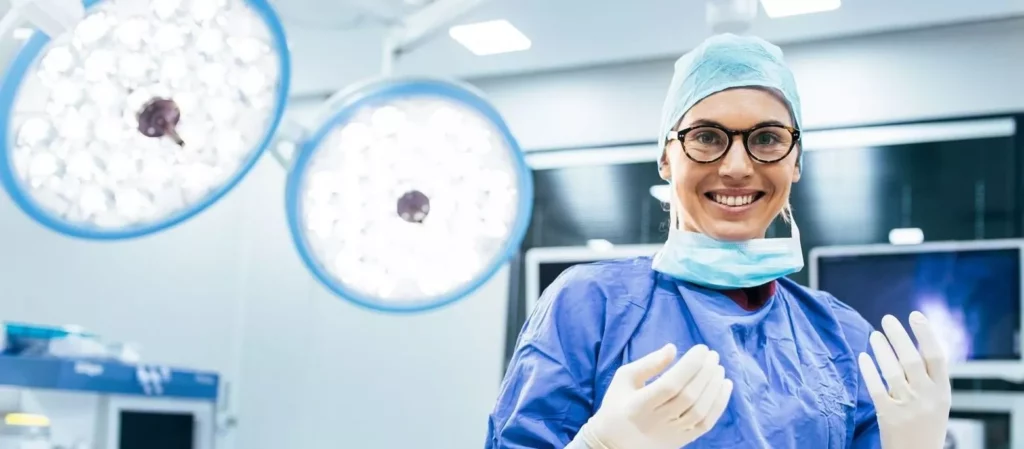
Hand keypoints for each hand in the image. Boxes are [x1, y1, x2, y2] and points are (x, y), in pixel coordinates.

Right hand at [576, 344, 732, 448]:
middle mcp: (656, 422)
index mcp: (638, 405)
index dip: (689, 366)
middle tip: (712, 355)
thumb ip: (648, 364)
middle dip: (705, 372)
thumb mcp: (624, 378)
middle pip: (689, 396)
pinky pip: (706, 424)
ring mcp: (670, 434)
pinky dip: (719, 404)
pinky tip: (724, 386)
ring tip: (719, 368)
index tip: (701, 349)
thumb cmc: (618, 404)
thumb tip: (673, 348)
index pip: (670, 385)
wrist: (615, 442)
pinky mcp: (681, 441)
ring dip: (714, 387)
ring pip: (700, 411)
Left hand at [858, 312, 951, 448]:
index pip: (937, 356)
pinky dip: (869, 370)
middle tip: (887, 319)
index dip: (926, 334)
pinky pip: (877, 388)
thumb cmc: (927, 425)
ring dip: (882, 350)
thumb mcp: (938, 401)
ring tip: (874, 335)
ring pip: (893, 371)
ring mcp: (908, 407)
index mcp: (943, 392)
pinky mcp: (889, 416)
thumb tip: (919, 342)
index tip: (915, 315)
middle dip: (899, 336)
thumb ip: (930, 376)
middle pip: (912, 359)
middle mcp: (927, 397)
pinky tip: (863, 357)